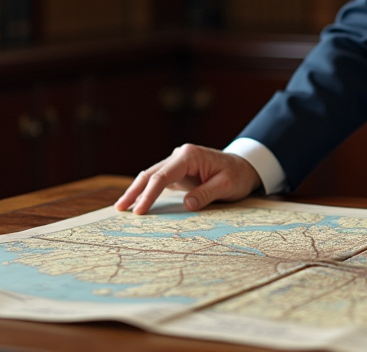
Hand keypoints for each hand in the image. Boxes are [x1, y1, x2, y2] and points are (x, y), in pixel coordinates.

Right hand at [114, 144, 260, 215]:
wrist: (245, 167)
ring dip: (137, 191)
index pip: (163, 176)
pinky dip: (147, 191)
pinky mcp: (178, 173)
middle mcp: (180, 156)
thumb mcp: (227, 185)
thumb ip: (206, 194)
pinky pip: (159, 182)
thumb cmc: (238, 175)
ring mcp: (177, 164)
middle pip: (151, 174)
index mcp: (189, 156)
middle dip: (134, 192)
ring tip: (122, 207)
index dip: (149, 194)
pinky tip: (137, 203)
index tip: (139, 210)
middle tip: (120, 209)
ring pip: (151, 177)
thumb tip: (187, 204)